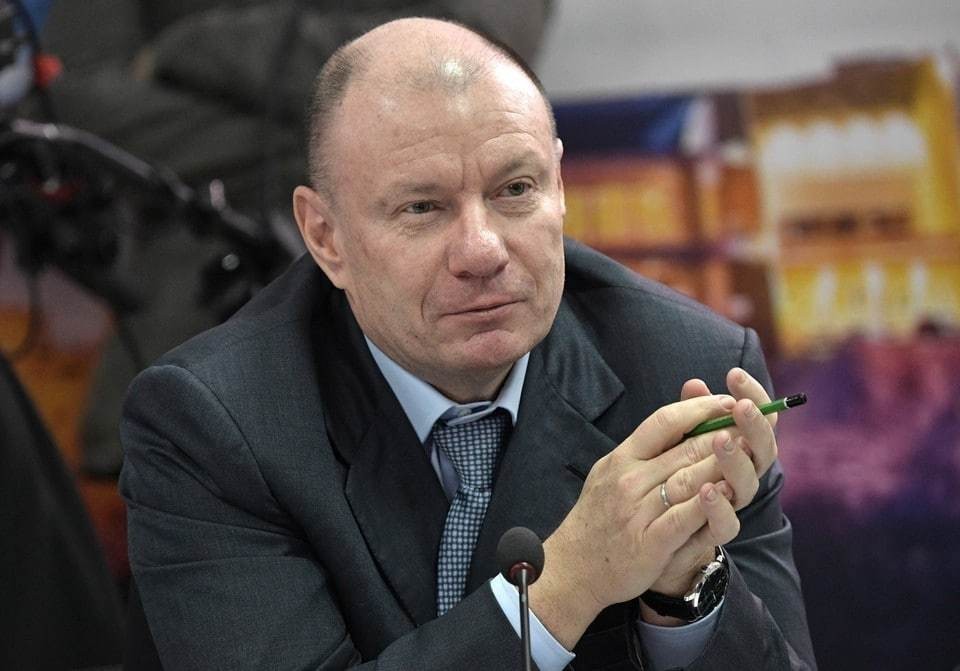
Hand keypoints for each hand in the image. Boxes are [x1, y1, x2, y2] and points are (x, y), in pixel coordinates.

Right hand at [529, 393, 737, 647]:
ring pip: (689, 480)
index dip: (698, 408)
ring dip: (723, 464)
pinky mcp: (649, 542)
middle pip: (684, 449)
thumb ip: (644, 449)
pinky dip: (708, 503)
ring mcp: (638, 511)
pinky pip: (683, 518)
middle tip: (750, 422)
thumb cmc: (599, 515)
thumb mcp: (611, 472)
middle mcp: (629, 480)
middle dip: (722, 434)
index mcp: (621, 458)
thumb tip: (680, 420)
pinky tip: (728, 492)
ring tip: (749, 450)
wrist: (574, 565)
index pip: (663, 422)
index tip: (725, 400)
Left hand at [641, 368, 778, 623]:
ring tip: (722, 439)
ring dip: (736, 460)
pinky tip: (708, 489)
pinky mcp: (712, 536)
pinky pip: (726, 522)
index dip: (751, 395)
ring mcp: (729, 507)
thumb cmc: (667, 487)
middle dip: (753, 425)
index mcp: (734, 451)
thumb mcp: (674, 447)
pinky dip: (719, 505)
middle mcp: (738, 478)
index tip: (735, 374)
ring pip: (747, 484)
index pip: (755, 419)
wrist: (645, 544)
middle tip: (742, 406)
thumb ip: (687, 417)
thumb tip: (695, 383)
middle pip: (761, 449)